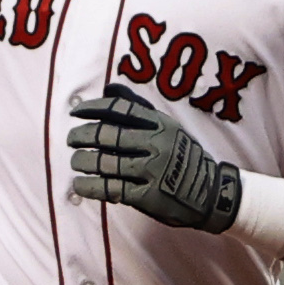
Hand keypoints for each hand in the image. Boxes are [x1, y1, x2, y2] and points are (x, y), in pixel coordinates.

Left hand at [65, 92, 238, 232]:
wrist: (211, 193)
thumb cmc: (183, 156)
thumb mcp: (167, 126)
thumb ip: (137, 108)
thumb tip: (109, 88)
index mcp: (160, 124)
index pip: (119, 110)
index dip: (93, 108)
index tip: (76, 112)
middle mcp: (155, 145)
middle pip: (108, 136)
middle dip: (83, 136)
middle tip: (71, 139)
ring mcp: (152, 171)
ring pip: (106, 163)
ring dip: (83, 161)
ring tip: (75, 161)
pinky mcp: (147, 196)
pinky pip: (111, 189)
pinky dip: (90, 187)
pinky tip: (79, 185)